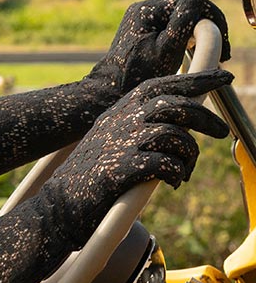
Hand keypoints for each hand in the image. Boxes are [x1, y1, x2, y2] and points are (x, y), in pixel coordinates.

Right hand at [42, 68, 232, 246]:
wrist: (58, 205)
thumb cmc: (89, 178)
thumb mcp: (110, 142)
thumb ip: (136, 130)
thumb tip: (176, 130)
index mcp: (118, 112)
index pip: (161, 85)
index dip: (195, 80)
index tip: (223, 77)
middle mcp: (119, 121)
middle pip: (173, 105)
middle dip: (205, 118)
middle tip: (222, 132)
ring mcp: (119, 143)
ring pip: (173, 135)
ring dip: (188, 155)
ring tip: (184, 173)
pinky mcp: (120, 169)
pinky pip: (165, 163)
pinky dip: (176, 173)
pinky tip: (172, 183)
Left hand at [86, 0, 230, 103]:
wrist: (112, 93)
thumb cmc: (140, 75)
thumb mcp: (169, 48)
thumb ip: (185, 18)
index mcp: (147, 9)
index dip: (213, 18)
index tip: (225, 45)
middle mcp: (143, 8)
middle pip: (187, 6)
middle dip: (209, 24)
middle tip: (224, 52)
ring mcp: (143, 18)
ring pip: (182, 16)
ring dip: (201, 31)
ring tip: (214, 54)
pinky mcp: (145, 30)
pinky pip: (173, 25)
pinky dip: (189, 36)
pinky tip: (197, 52)